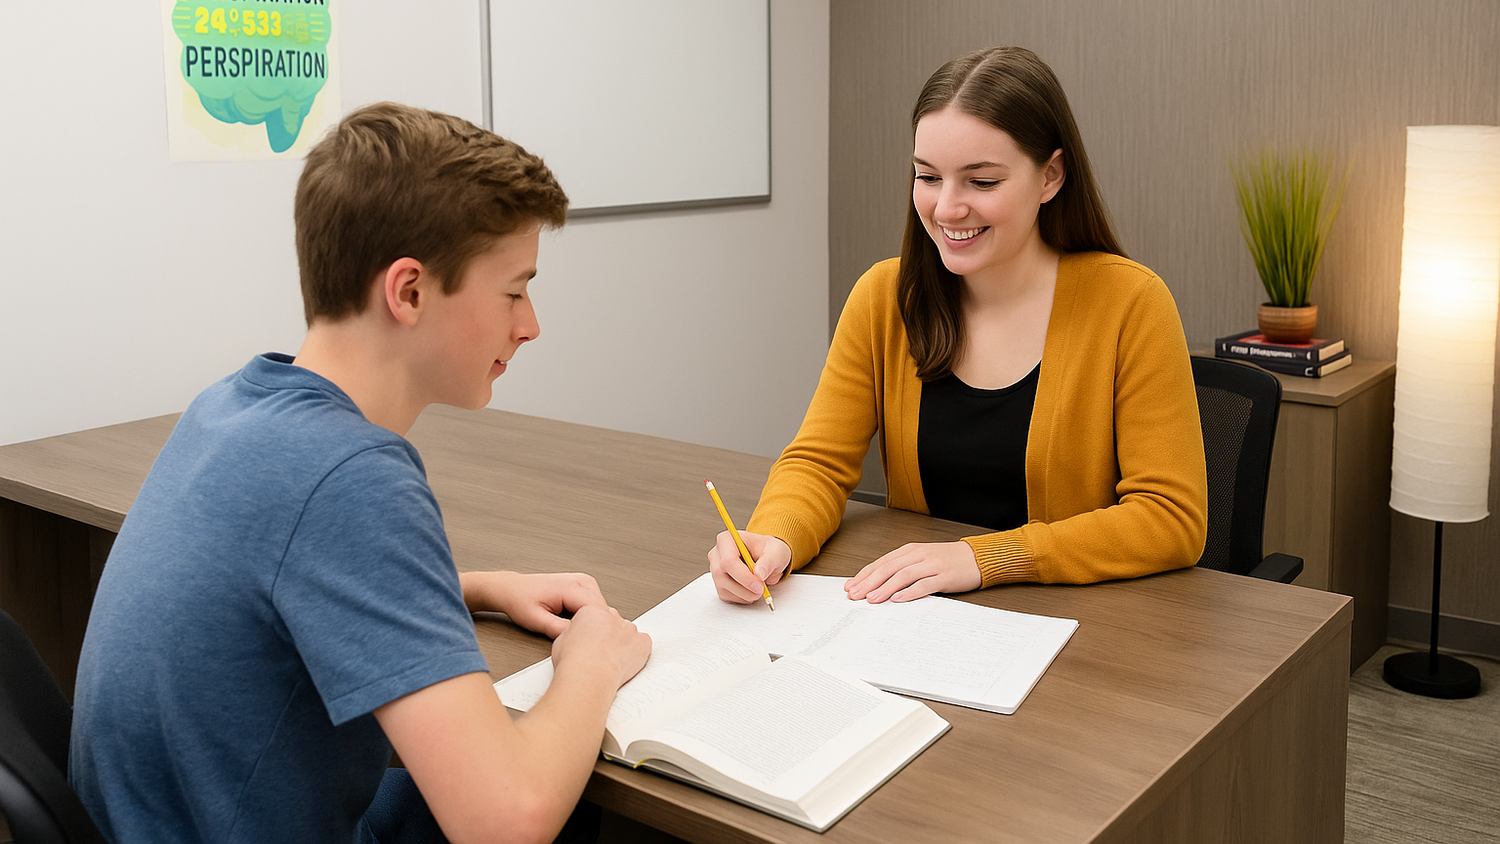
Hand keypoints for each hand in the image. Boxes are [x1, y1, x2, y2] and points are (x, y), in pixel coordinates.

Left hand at [460, 571, 607, 638]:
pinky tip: (577, 623)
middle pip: (602, 610)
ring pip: (601, 608)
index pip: (597, 610)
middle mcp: (581, 581)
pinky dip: (589, 616)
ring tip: (575, 630)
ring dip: (592, 621)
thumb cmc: (520, 600)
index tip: (590, 643)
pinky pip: (595, 605)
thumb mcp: (536, 620)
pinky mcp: (584, 586)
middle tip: (580, 639)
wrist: (512, 589)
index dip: (596, 629)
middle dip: (594, 626)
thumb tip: (576, 638)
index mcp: (570, 587)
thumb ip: (558, 629)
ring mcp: (584, 582)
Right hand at [551, 604, 651, 689]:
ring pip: (628, 633)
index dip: (593, 630)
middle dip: (609, 635)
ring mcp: (629, 629)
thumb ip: (574, 632)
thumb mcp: (562, 640)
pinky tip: (625, 662)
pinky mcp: (642, 642)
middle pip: (613, 622)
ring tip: (611, 661)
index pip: (596, 614)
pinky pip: (643, 643)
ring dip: (623, 643)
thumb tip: (577, 636)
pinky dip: (638, 651)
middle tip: (601, 652)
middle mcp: (612, 616)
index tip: (591, 641)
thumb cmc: (574, 663)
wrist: (587, 677)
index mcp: (592, 611)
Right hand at [707, 530, 790, 603]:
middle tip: (762, 590)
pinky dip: (742, 597)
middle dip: (744, 587)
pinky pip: (727, 595)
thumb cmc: (768, 550)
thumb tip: (759, 573)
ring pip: (723, 588)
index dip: (743, 575)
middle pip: (722, 575)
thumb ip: (768, 562)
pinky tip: (752, 590)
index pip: (728, 560)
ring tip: (760, 589)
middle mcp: (718, 554)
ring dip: (745, 593)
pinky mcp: (720, 584)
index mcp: (727, 539)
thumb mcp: (775, 551)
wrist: (768, 557)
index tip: (759, 585)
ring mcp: (717, 570)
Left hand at [844, 541, 981, 602]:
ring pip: (903, 576)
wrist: (975, 557)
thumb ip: (900, 568)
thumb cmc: (946, 560)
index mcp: (909, 551)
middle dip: (868, 582)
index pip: (881, 563)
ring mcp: (932, 565)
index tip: (850, 586)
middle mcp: (918, 556)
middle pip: (888, 568)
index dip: (864, 575)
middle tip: (854, 595)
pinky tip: (898, 599)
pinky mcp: (944, 576)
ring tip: (872, 599)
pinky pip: (925, 584)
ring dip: (885, 588)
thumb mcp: (920, 560)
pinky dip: (910, 592)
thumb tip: (875, 584)